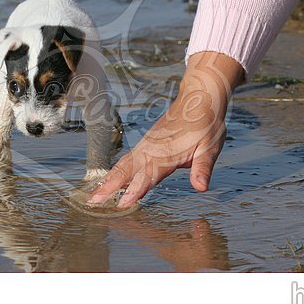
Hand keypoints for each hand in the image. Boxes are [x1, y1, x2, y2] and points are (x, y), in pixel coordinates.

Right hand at [87, 51, 243, 208]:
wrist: (199, 99)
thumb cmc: (206, 124)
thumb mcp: (210, 147)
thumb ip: (202, 168)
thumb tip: (200, 187)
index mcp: (166, 153)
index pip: (147, 175)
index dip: (135, 190)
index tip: (122, 204)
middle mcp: (151, 150)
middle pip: (126, 171)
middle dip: (109, 187)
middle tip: (93, 202)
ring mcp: (146, 146)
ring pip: (123, 165)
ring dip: (108, 180)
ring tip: (94, 195)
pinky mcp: (146, 144)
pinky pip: (126, 159)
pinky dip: (115, 171)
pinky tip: (109, 180)